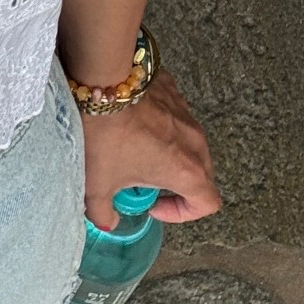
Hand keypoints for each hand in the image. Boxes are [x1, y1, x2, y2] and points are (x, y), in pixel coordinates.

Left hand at [79, 67, 220, 230]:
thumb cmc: (104, 137)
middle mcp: (196, 143)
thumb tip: (107, 223)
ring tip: (134, 151)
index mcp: (187, 172)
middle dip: (176, 184)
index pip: (207, 204)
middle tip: (143, 183)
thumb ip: (103, 213)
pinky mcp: (175, 91)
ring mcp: (188, 114)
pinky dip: (161, 126)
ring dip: (169, 154)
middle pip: (201, 175)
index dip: (182, 213)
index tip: (152, 206)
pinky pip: (175, 117)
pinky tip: (131, 122)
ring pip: (188, 144)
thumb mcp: (96, 185)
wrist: (101, 80)